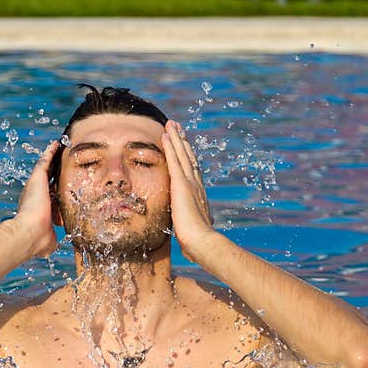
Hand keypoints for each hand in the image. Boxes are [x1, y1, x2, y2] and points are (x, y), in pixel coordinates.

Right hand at [12, 140, 59, 258]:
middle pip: (47, 181)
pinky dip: (50, 151)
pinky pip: (45, 160)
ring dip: (52, 158)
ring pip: (45, 167)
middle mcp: (35, 195)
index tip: (62, 189)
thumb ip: (53, 240)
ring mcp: (35, 185)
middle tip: (61, 163)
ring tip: (60, 147)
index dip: (56, 193)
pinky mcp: (37, 177)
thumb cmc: (40, 239)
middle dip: (54, 172)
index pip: (49, 198)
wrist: (31, 233)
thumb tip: (54, 249)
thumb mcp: (50, 241)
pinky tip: (57, 143)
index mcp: (39, 209)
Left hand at [161, 120, 215, 261]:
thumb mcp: (193, 231)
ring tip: (171, 124)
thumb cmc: (197, 242)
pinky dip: (170, 146)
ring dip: (176, 138)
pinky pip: (174, 160)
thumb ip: (191, 228)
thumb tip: (187, 237)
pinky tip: (165, 135)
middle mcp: (196, 185)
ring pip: (182, 154)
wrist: (202, 242)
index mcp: (198, 195)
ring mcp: (190, 183)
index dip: (188, 157)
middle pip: (189, 157)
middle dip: (183, 142)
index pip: (192, 171)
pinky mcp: (181, 184)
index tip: (184, 146)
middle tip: (178, 127)